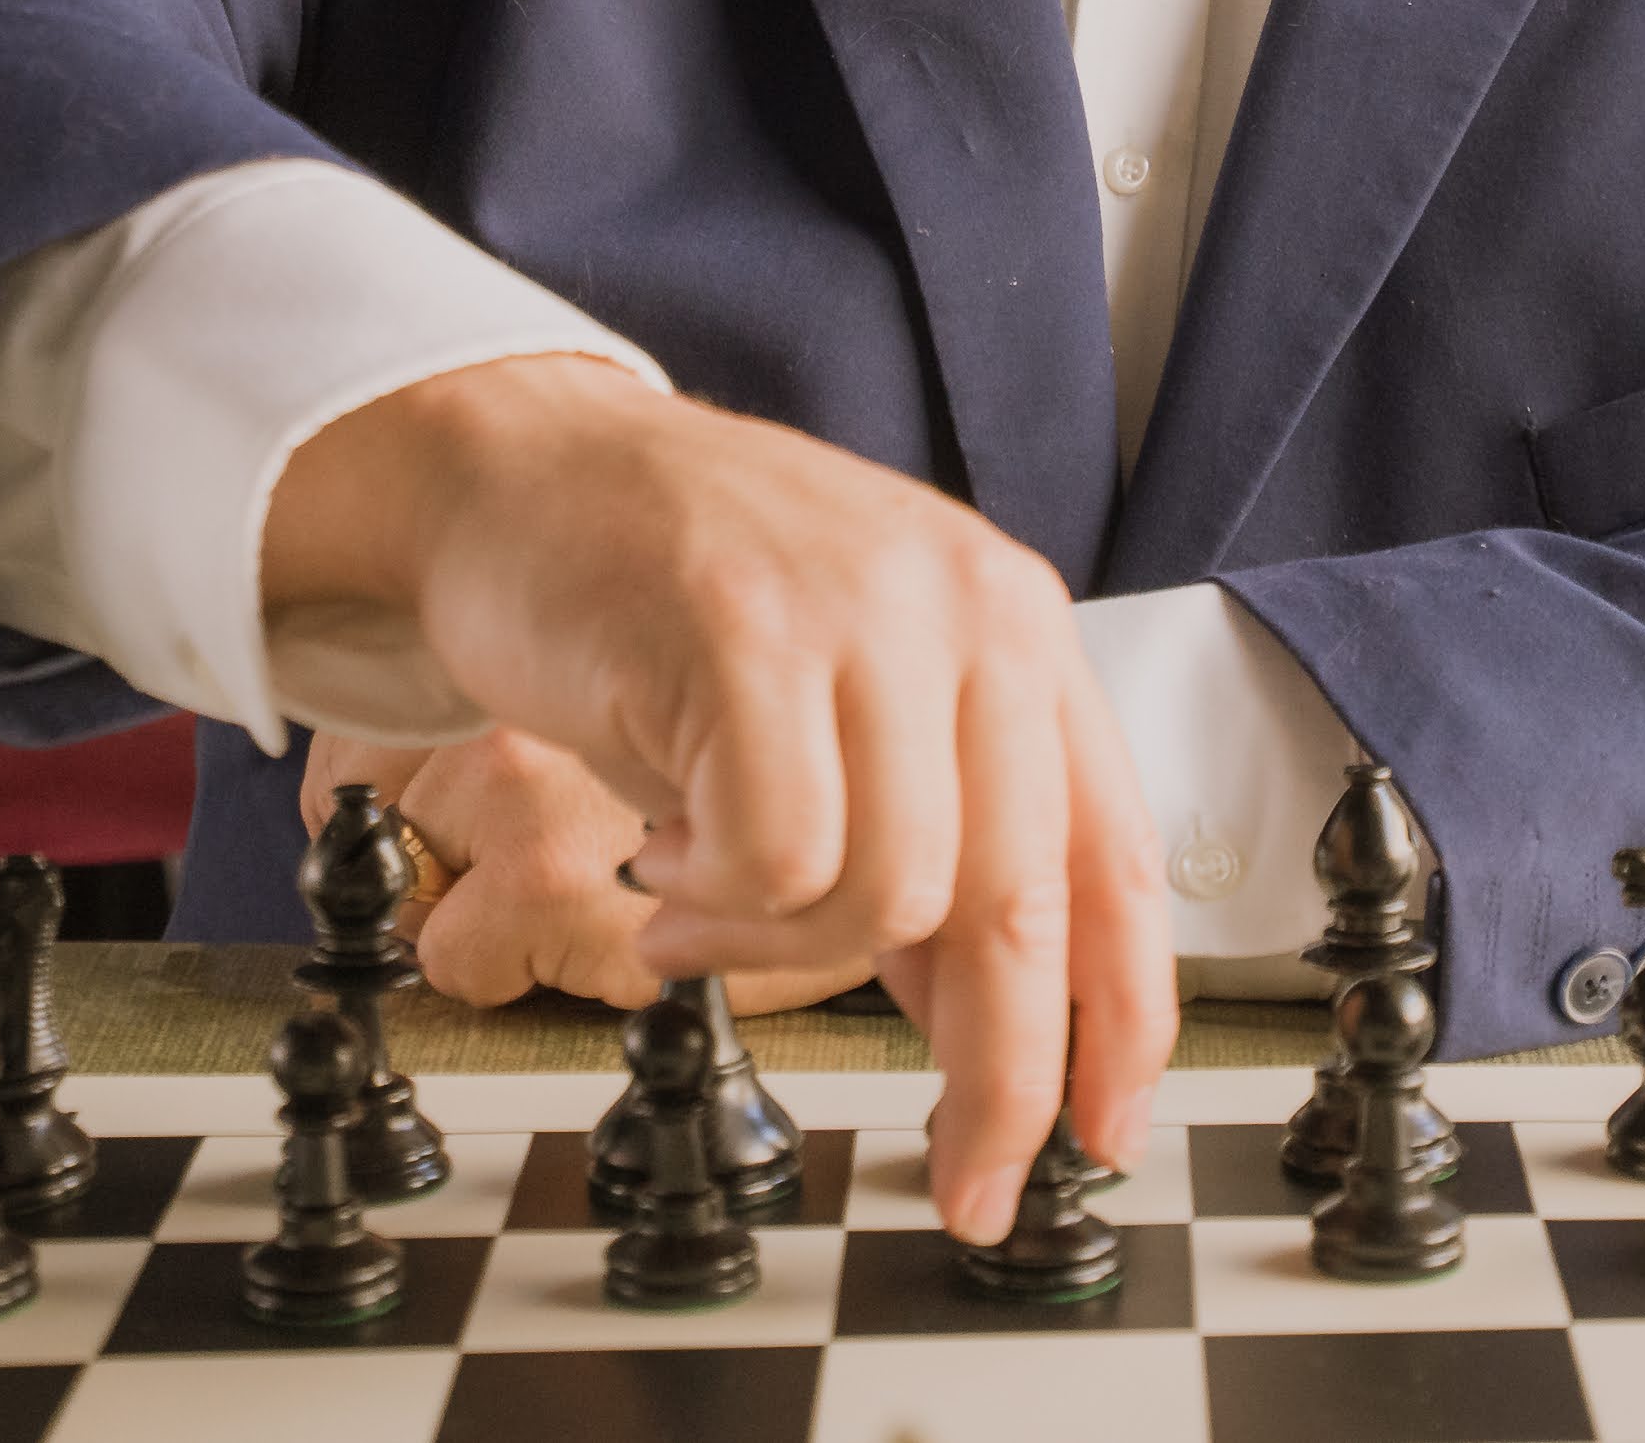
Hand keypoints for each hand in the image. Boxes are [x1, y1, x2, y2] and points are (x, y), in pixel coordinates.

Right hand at [262, 357, 1174, 1239]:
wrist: (521, 466)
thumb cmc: (672, 600)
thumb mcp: (851, 707)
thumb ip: (932, 843)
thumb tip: (990, 1029)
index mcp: (1016, 626)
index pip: (1115, 856)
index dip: (1123, 1021)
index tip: (1100, 1137)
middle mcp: (966, 608)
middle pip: (1025, 902)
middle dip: (999, 1076)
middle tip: (959, 1178)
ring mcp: (861, 611)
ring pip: (893, 894)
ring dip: (780, 954)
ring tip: (695, 913)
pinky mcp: (749, 629)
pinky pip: (776, 858)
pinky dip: (713, 907)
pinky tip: (655, 863)